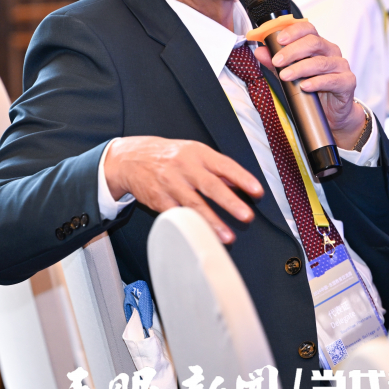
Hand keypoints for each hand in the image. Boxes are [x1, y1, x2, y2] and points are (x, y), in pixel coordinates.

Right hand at [104, 136, 264, 243]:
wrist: (131, 159)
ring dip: (213, 222)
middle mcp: (184, 167)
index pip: (224, 165)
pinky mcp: (159, 201)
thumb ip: (216, 167)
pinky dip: (190, 226)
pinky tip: (202, 236)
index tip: (257, 191)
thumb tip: (240, 182)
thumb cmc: (168, 155)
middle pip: (210, 186)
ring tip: (228, 236)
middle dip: (230, 202)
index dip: (242, 178)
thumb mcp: (193, 152)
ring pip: (194, 205)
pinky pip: (177, 216)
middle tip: (246, 215)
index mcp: (197, 153)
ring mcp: (171, 184)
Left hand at [252, 20, 366, 149]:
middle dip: (292, 51)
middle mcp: (331, 51)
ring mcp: (341, 66)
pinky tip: (305, 86)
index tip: (278, 39)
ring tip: (285, 76)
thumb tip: (260, 52)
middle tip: (277, 61)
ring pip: (321, 62)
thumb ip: (276, 63)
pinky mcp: (347, 82)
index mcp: (318, 45)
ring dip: (300, 68)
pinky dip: (317, 82)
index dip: (293, 31)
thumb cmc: (312, 89)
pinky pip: (333, 80)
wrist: (332, 112)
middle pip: (314, 42)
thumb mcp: (290, 74)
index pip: (308, 29)